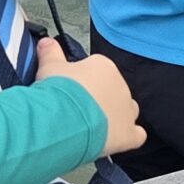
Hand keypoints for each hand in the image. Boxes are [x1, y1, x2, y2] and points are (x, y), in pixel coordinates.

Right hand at [36, 39, 145, 156]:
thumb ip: (51, 53)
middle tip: (78, 110)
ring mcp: (126, 111)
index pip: (98, 71)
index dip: (84, 83)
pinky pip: (137, 135)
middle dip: (99, 100)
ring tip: (95, 126)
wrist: (64, 119)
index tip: (71, 91)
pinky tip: (116, 140)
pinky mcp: (128, 134)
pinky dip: (129, 137)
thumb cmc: (59, 91)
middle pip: (113, 91)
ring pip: (128, 111)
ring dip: (116, 116)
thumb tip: (46, 42)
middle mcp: (120, 86)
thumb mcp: (50, 67)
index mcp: (104, 67)